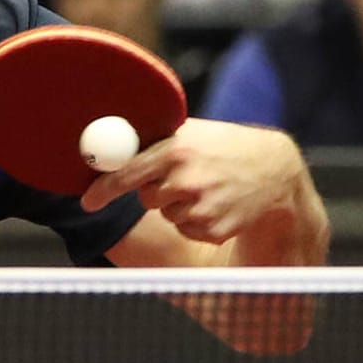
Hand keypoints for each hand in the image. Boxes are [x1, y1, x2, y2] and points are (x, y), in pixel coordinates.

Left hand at [82, 118, 315, 247]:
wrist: (275, 170)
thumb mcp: (193, 133)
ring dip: (179, 205)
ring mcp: (201, 207)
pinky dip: (197, 220)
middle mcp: (186, 180)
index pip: (127, 173)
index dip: (104, 189)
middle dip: (158, 190)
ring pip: (168, 214)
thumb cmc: (225, 146)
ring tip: (208, 187)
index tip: (87, 202)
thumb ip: (157, 139)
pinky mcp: (214, 230)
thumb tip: (111, 141)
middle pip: (147, 198)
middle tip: (184, 177)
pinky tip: (218, 203)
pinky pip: (187, 230)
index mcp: (176, 150)